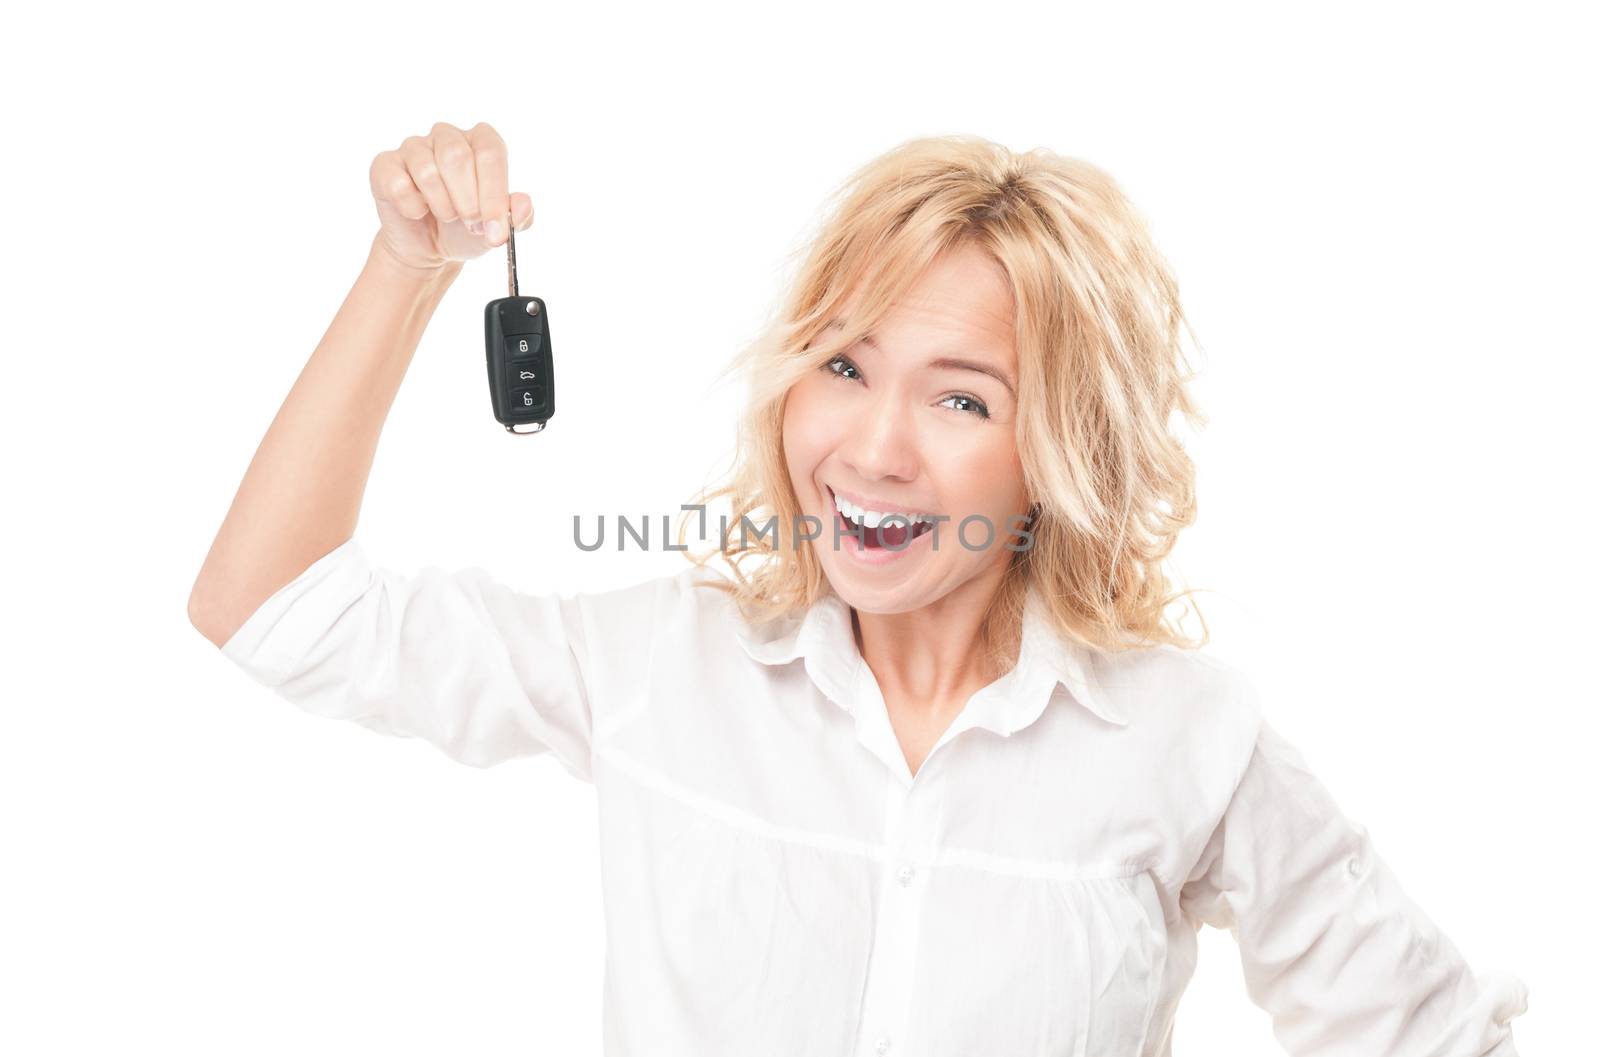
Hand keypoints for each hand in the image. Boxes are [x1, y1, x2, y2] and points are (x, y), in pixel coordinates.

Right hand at [368, 120, 533, 274]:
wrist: (429, 247)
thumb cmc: (467, 229)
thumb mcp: (497, 229)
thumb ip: (517, 216)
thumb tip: (524, 203)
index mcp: (480, 142)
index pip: (490, 151)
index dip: (493, 192)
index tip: (496, 229)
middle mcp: (446, 136)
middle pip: (456, 156)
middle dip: (468, 200)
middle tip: (472, 224)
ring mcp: (413, 147)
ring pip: (427, 170)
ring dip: (442, 206)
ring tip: (447, 216)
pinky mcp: (386, 165)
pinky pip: (399, 184)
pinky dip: (412, 208)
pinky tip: (418, 212)